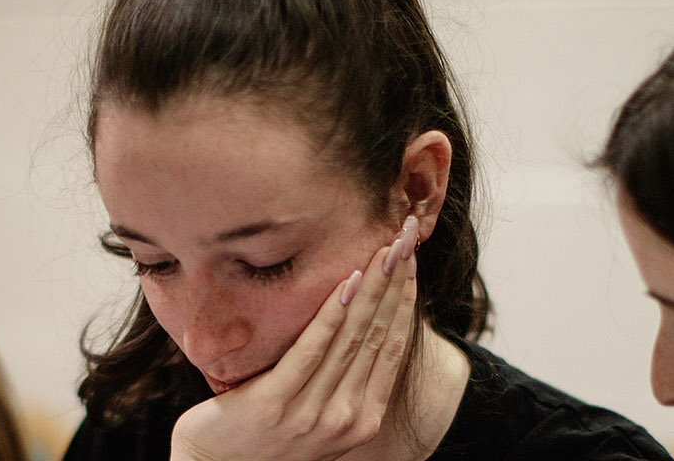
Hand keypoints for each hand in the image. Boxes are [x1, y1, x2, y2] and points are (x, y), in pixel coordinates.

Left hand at [169, 216, 422, 460]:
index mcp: (361, 421)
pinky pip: (311, 350)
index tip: (410, 259)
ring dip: (373, 287)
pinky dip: (332, 313)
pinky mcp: (275, 403)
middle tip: (407, 236)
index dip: (404, 300)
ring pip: (352, 337)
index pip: (391, 348)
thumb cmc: (263, 437)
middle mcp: (344, 419)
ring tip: (384, 248)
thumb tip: (355, 324)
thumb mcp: (315, 415)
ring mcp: (311, 414)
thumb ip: (340, 382)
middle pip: (377, 335)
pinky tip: (347, 281)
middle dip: (395, 282)